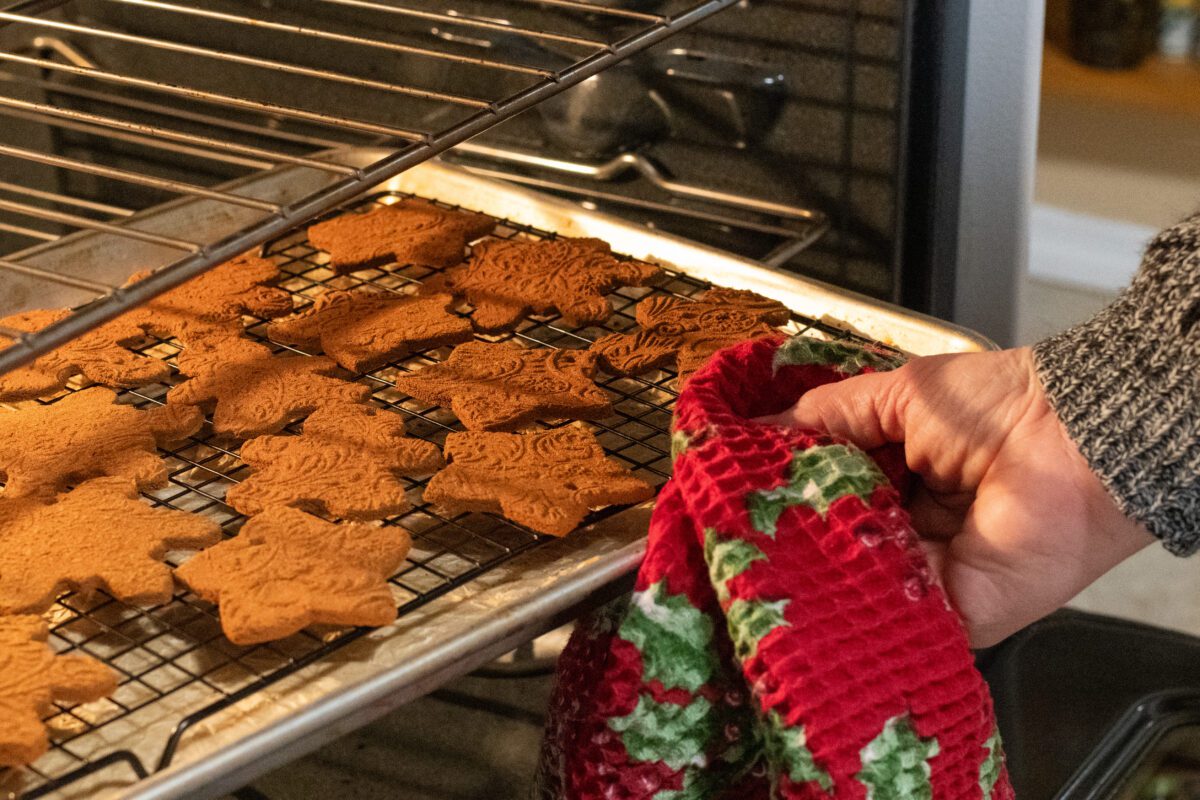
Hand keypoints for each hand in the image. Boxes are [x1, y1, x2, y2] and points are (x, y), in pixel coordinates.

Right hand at [758, 347, 1153, 647]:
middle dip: (788, 540)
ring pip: (852, 584)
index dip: (783, 498)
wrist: (1074, 438)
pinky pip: (889, 615)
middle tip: (733, 534)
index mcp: (897, 480)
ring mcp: (926, 577)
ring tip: (756, 558)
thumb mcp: (896, 395)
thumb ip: (825, 416)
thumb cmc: (1000, 404)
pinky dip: (851, 601)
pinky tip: (807, 584)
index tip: (734, 495)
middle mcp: (909, 532)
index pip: (825, 500)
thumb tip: (755, 432)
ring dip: (812, 572)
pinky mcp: (950, 615)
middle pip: (833, 545)